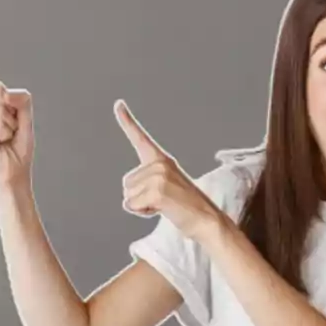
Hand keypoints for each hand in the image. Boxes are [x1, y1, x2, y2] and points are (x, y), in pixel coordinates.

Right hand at [0, 29, 33, 185]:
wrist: (12, 172)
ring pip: (1, 107)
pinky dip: (6, 132)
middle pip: (0, 91)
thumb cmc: (18, 145)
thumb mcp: (25, 114)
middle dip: (13, 111)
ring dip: (10, 125)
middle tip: (8, 130)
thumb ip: (19, 96)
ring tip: (3, 138)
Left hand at [116, 100, 223, 242]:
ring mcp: (158, 176)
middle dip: (139, 197)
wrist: (208, 221)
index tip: (118, 103)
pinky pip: (132, 206)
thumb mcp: (167, 187)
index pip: (140, 137)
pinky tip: (161, 210)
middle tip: (163, 200)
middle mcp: (159, 164)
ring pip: (128, 196)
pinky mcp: (157, 191)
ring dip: (141, 206)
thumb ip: (148, 184)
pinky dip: (142, 213)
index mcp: (162, 160)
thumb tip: (126, 202)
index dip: (126, 120)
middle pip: (126, 183)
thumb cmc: (186, 207)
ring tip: (165, 205)